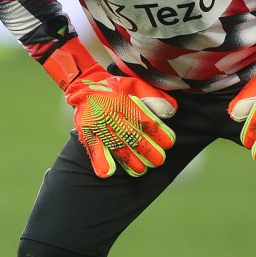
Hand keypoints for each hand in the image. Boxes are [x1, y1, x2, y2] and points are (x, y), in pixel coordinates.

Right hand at [43, 39, 176, 177]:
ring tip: (141, 170)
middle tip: (158, 160)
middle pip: (132, 136)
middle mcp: (112, 114)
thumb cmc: (115, 87)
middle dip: (147, 150)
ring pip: (116, 145)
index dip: (159, 133)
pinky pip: (94, 148)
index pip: (145, 121)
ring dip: (129, 160)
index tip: (168, 143)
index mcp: (125, 102)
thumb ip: (155, 96)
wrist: (85, 85)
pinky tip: (108, 172)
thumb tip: (171, 111)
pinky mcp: (87, 132)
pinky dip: (100, 161)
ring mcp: (99, 124)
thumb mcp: (136, 84)